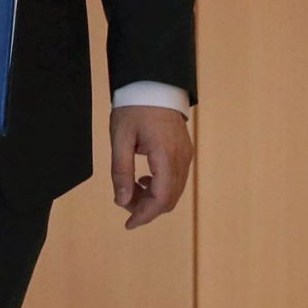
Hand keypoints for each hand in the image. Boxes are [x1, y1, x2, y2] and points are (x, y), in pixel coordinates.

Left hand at [110, 105, 193, 230]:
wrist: (154, 83)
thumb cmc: (135, 107)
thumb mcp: (120, 138)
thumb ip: (121, 171)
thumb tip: (122, 202)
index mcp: (166, 157)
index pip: (160, 199)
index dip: (144, 215)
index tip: (128, 224)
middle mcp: (182, 159)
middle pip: (170, 199)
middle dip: (147, 208)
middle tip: (124, 204)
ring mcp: (186, 155)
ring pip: (174, 190)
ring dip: (154, 198)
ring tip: (131, 190)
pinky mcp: (185, 150)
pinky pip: (176, 178)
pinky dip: (161, 187)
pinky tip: (144, 179)